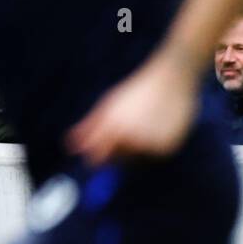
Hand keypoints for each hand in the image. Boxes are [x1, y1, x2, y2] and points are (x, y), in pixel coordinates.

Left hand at [67, 50, 196, 166]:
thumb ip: (89, 128)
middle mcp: (132, 140)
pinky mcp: (167, 148)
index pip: (98, 157)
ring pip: (138, 160)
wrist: (171, 82)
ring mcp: (151, 145)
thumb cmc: (136, 92)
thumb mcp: (109, 106)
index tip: (95, 159)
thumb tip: (71, 147)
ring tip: (144, 126)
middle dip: (118, 153)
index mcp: (114, 128)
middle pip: (119, 162)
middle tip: (126, 132)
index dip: (95, 160)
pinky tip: (158, 129)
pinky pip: (155, 157)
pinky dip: (154, 148)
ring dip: (137, 151)